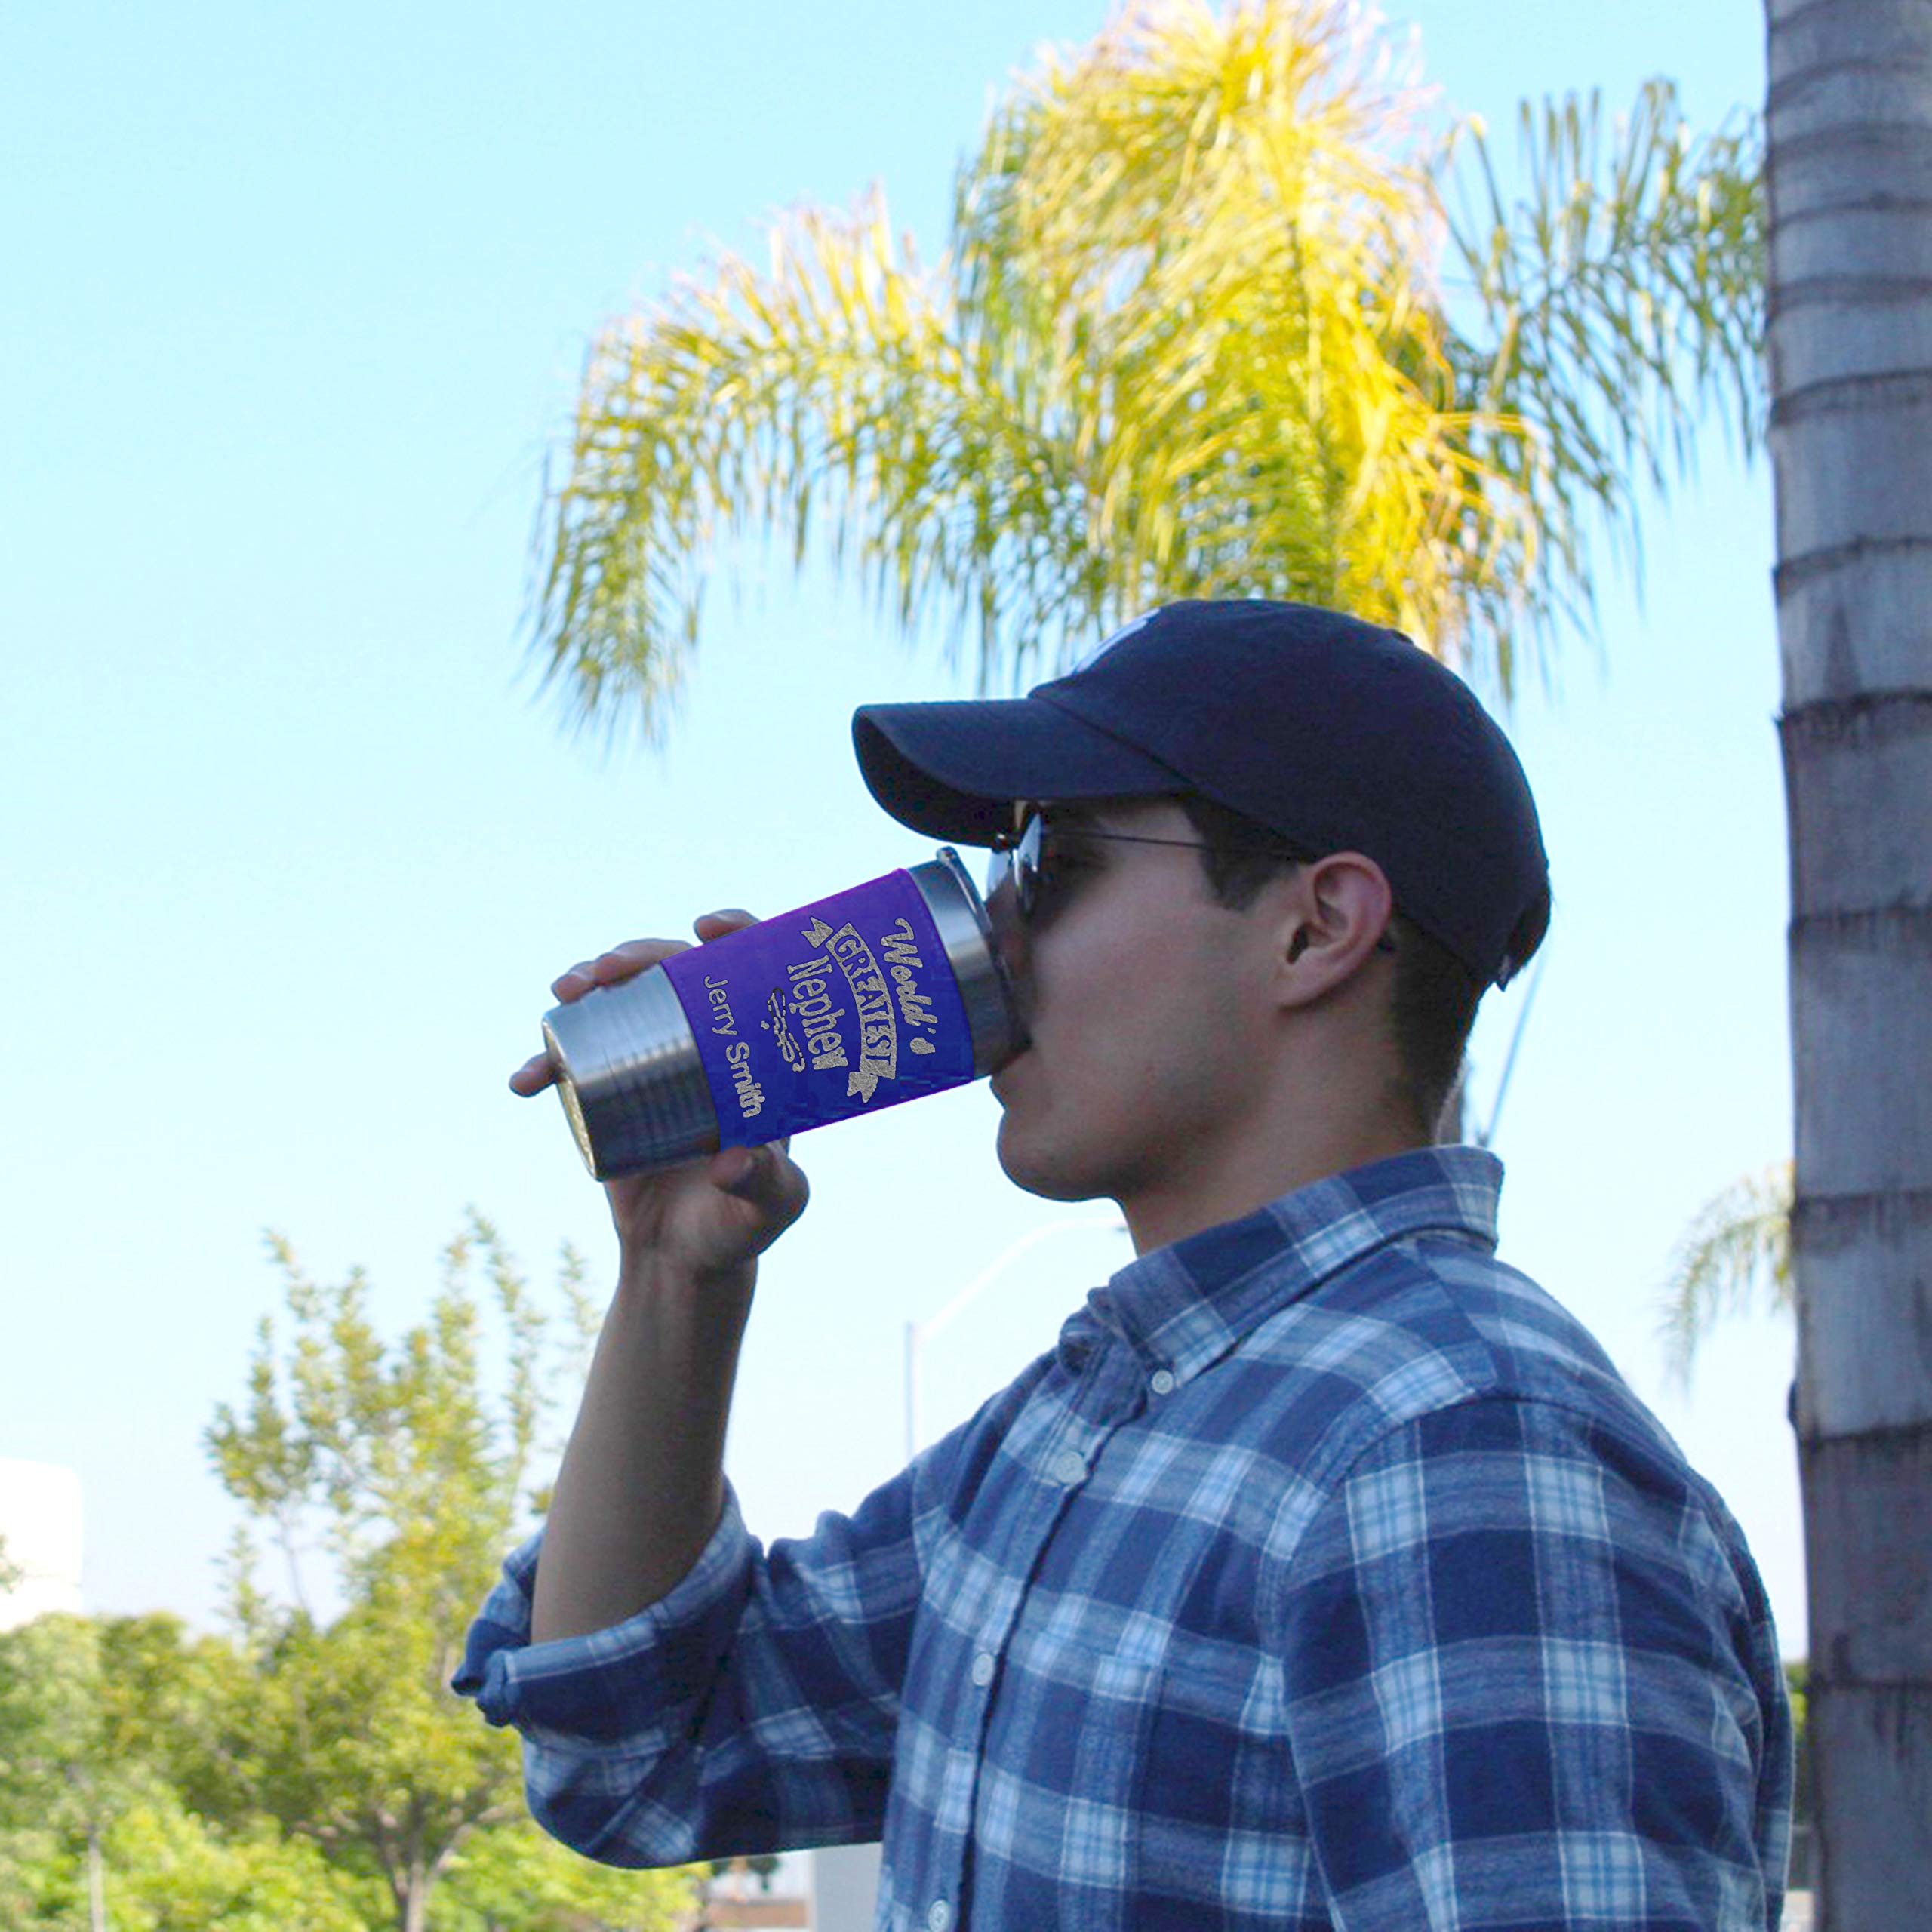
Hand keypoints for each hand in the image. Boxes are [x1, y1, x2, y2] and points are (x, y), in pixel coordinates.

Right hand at [512, 912, 809, 1279]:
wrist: (682, 1259)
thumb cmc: (741, 1226)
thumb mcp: (770, 1207)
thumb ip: (765, 1185)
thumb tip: (732, 1162)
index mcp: (756, 1057)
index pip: (753, 976)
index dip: (735, 936)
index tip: (707, 926)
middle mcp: (707, 1047)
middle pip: (675, 974)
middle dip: (639, 955)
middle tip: (608, 967)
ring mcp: (654, 1062)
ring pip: (621, 1000)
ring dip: (587, 982)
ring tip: (565, 994)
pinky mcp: (608, 1090)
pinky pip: (573, 1060)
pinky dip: (545, 1061)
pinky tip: (525, 1081)